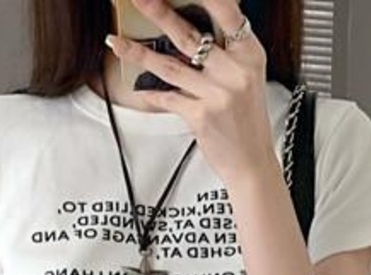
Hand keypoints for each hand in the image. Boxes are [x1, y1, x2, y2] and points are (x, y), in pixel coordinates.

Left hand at [108, 9, 270, 189]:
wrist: (252, 164)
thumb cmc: (247, 120)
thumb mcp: (248, 76)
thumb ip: (227, 51)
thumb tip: (194, 28)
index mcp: (249, 54)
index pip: (228, 12)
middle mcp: (235, 71)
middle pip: (190, 35)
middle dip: (160, 13)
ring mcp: (217, 94)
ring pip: (170, 66)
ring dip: (140, 53)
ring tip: (118, 41)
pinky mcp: (201, 116)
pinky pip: (168, 98)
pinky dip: (151, 93)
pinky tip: (138, 87)